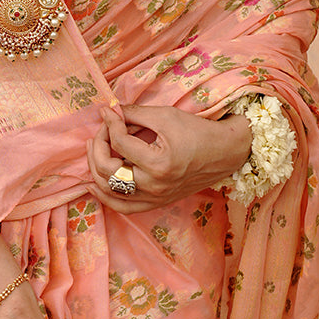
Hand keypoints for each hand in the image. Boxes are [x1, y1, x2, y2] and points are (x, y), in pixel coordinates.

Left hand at [86, 104, 251, 212]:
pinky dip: (106, 196)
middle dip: (98, 146)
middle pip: (107, 170)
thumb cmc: (197, 131)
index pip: (119, 143)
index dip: (109, 124)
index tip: (109, 112)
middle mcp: (155, 186)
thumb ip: (133, 114)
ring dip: (95, 169)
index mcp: (158, 163)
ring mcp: (155, 198)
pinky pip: (123, 206)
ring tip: (94, 149)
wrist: (224, 153)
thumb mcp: (165, 116)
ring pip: (110, 191)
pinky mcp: (157, 202)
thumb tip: (108, 111)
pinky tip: (95, 183)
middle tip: (101, 130)